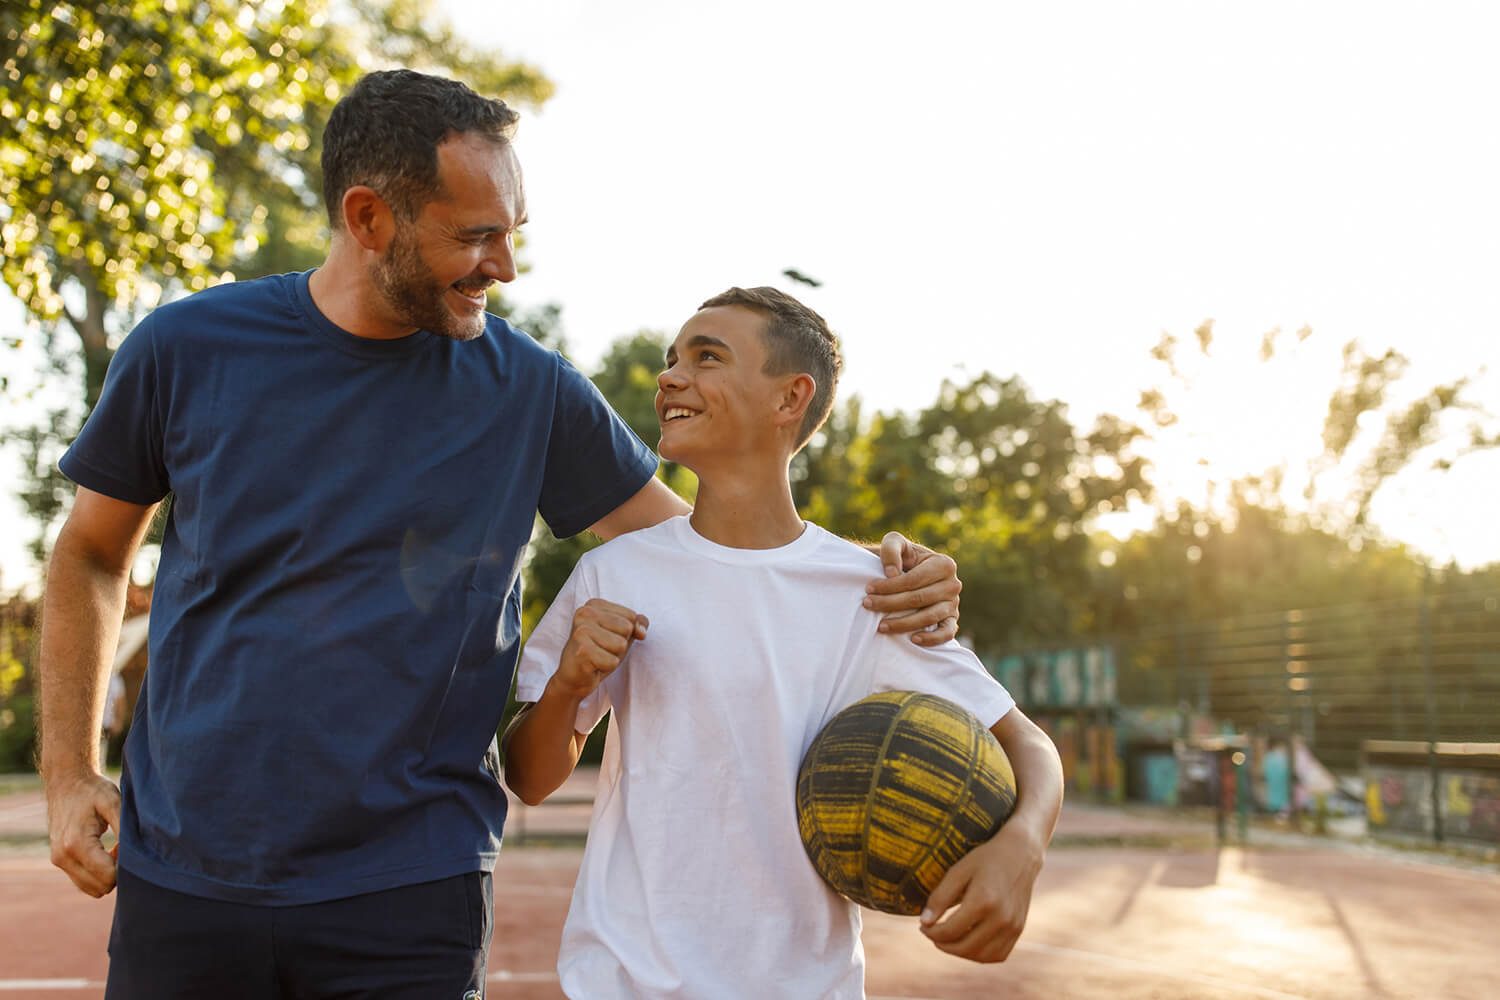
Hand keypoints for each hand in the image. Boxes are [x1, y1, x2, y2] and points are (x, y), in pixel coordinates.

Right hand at [46, 771, 121, 897]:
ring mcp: (58, 861)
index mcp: (76, 844)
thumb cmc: (93, 790)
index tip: (127, 845)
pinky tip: (104, 852)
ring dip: (106, 874)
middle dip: (117, 872)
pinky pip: (82, 881)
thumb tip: (135, 854)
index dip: (125, 866)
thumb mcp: (113, 802)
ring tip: (113, 848)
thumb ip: (124, 828)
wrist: (66, 782)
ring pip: (91, 888)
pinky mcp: (59, 861)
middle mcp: (63, 857)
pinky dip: (96, 873)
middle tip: (121, 846)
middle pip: (100, 887)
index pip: (108, 876)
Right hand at [553, 598, 647, 698]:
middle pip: (627, 628)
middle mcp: (585, 612)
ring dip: (613, 656)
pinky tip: (592, 665)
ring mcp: (581, 630)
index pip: (631, 616)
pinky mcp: (581, 650)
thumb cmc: (599, 653)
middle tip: (601, 650)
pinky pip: (612, 661)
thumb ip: (636, 624)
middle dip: (620, 645)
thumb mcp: (621, 634)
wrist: (574, 677)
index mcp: (594, 604)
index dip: (626, 633)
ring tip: (598, 657)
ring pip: (621, 645)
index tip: (607, 638)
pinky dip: (606, 667)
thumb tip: (642, 631)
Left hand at [864, 531, 960, 644]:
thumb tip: (892, 573)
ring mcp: (954, 603)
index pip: (914, 579)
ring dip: (903, 624)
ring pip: (929, 617)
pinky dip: (932, 638)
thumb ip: (892, 550)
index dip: (889, 586)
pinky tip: (913, 639)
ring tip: (881, 626)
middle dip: (890, 603)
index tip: (868, 589)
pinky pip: (947, 632)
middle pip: (919, 599)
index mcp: (944, 564)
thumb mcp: (895, 542)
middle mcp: (953, 584)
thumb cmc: (901, 557)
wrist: (908, 572)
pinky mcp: (952, 619)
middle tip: (868, 605)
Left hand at [918, 821, 1043, 962]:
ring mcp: (1013, 926)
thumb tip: (924, 922)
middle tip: (932, 934)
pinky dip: (980, 954)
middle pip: (965, 947)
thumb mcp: (958, 871)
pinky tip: (969, 941)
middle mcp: (1001, 917)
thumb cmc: (986, 859)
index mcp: (983, 900)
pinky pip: (998, 954)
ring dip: (961, 953)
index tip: (923, 927)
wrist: (1020, 854)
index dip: (932, 932)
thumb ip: (940, 897)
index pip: (950, 930)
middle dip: (943, 945)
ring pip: (982, 956)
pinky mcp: (1019, 929)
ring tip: (949, 940)